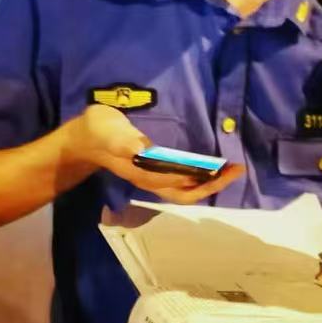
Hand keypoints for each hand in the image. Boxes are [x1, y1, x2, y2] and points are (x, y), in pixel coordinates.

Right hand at [68, 105, 244, 203]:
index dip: (199, 179)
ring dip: (210, 182)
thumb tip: (140, 148)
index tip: (221, 168)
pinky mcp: (156, 169)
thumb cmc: (97, 132)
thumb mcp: (106, 130)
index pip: (175, 183)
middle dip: (213, 184)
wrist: (84, 139)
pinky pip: (183, 179)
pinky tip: (213, 166)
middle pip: (186, 192)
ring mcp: (154, 176)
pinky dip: (200, 175)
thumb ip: (120, 139)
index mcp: (142, 172)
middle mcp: (151, 179)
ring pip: (187, 188)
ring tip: (231, 169)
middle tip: (236, 169)